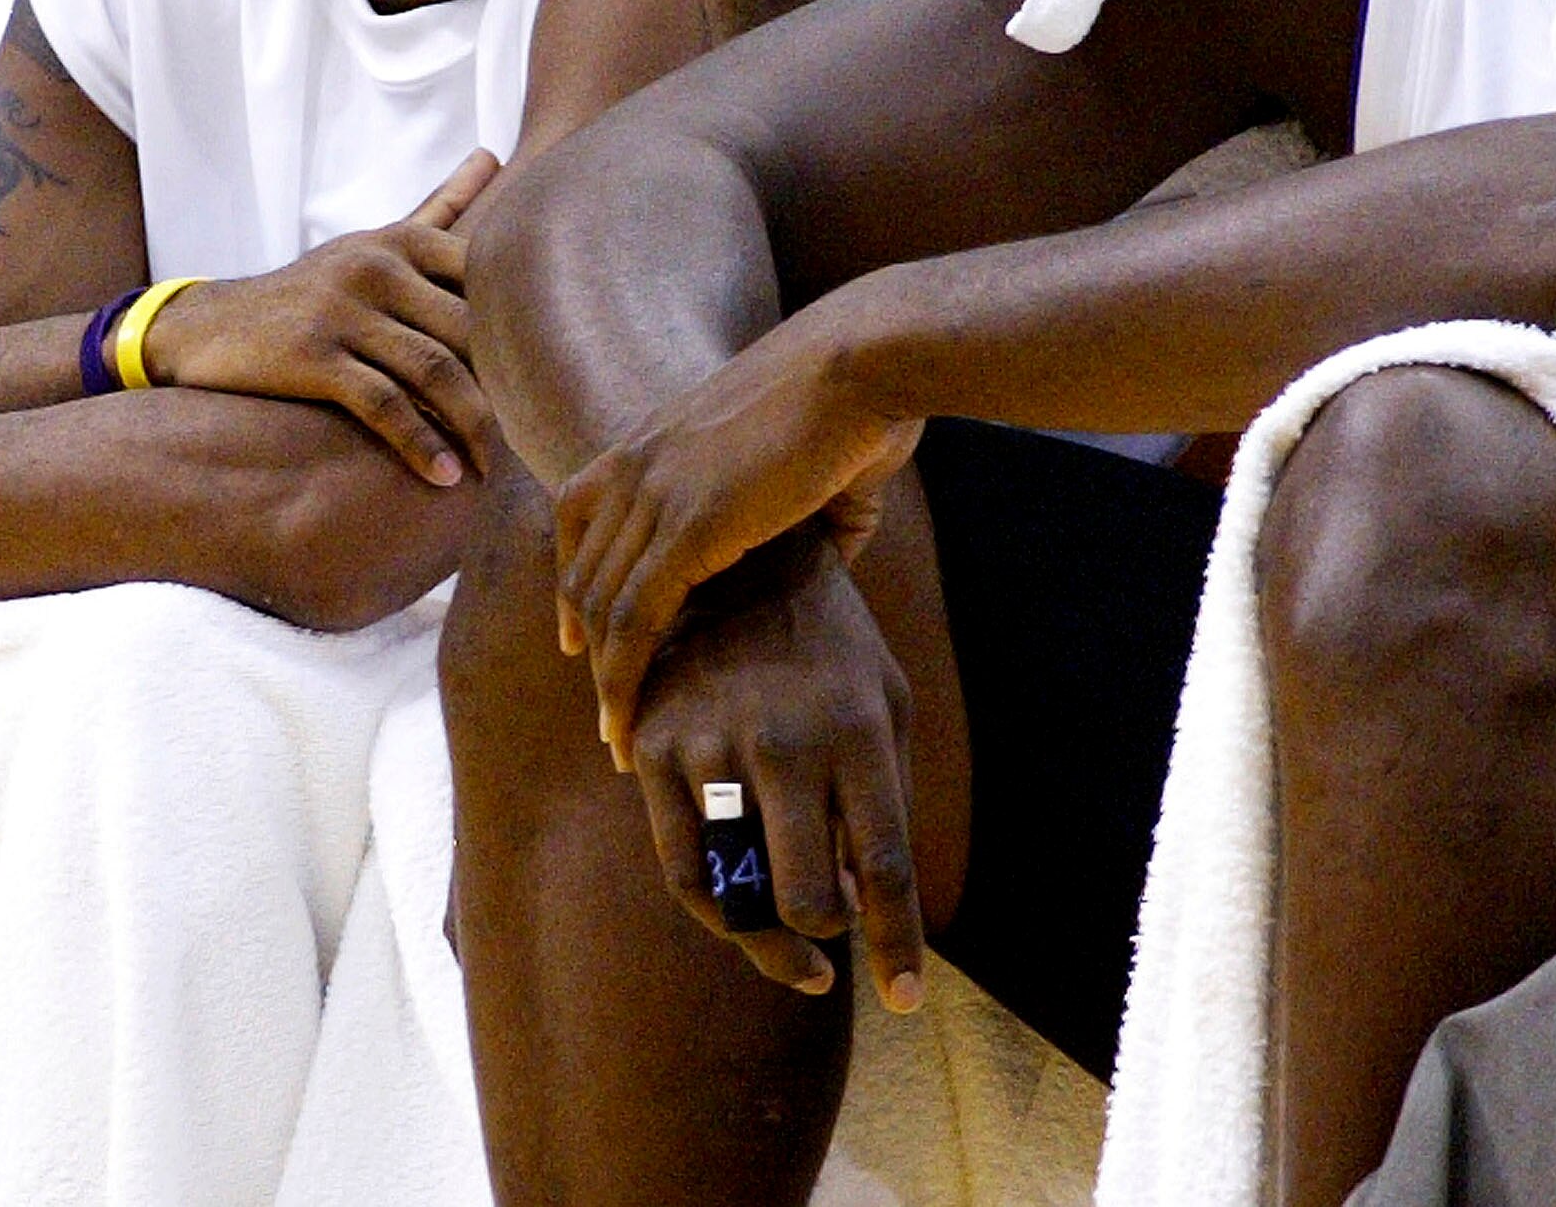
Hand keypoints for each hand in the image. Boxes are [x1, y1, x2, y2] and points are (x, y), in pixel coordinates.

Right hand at [142, 150, 499, 486]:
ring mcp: (344, 309)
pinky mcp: (314, 355)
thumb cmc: (310, 290)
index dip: (525, 330)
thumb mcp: (373, 242)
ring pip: (436, 370)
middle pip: (471, 330)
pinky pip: (386, 405)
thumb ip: (438, 208)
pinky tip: (444, 476)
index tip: (550, 376)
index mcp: (400, 241)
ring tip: (493, 467)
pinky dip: (421, 444)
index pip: (488, 279)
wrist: (205, 326)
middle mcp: (376, 267)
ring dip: (473, 427)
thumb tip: (491, 155)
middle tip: (534, 433)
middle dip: (509, 386)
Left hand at [557, 295, 921, 750]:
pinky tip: (629, 724)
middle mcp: (638, 461)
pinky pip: (634, 618)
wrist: (863, 361)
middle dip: (588, 644)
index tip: (580, 637)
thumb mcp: (810, 462)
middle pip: (582, 568)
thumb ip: (806, 517)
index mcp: (656, 435)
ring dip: (604, 678)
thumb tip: (826, 563)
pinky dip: (623, 679)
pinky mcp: (688, 525)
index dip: (574, 579)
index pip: (577, 513)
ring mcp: (656, 491)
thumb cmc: (859, 399)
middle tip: (608, 707)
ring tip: (619, 739)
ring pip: (601, 602)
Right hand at [622, 529, 924, 1013]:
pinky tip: (735, 908)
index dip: (897, 945)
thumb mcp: (882, 699)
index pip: (885, 867)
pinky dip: (713, 909)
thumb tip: (860, 906)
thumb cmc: (829, 644)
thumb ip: (881, 799)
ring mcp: (712, 743)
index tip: (901, 1000)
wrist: (732, 555)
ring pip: (737, 895)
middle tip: (830, 940)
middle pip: (808, 898)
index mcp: (857, 727)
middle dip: (822, 936)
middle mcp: (786, 740)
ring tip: (788, 944)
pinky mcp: (654, 746)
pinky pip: (681, 869)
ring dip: (767, 937)